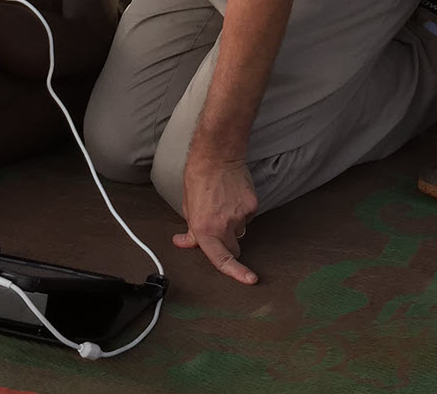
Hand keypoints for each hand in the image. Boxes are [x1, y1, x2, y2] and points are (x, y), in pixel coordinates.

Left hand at [173, 152, 259, 285]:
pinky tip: (233, 197)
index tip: (249, 279)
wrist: (216, 157)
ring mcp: (240, 216)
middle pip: (234, 249)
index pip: (221, 259)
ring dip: (234, 224)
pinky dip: (242, 210)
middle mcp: (224, 226)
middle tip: (220, 227)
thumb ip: (190, 231)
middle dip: (228, 245)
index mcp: (204, 230)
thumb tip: (184, 243)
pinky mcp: (252, 205)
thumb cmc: (198, 180)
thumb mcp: (187, 208)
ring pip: (241, 230)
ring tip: (224, 204)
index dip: (236, 273)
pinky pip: (249, 216)